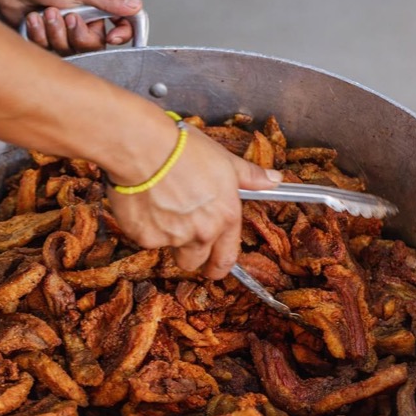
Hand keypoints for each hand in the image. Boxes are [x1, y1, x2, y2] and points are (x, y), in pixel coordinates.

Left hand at [0, 0, 142, 53]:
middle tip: (65, 16)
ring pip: (69, 50)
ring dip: (54, 33)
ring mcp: (62, 30)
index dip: (121, 36)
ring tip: (44, 12)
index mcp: (97, 4)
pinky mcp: (43, 39)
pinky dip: (38, 34)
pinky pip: (47, 50)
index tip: (112, 38)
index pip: (121, 27)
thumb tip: (137, 6)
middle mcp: (83, 19)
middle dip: (77, 35)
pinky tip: (32, 18)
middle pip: (93, 46)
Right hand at [106, 122, 281, 278]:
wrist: (143, 148)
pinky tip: (141, 203)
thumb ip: (249, 177)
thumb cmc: (183, 149)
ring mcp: (172, 238)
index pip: (225, 258)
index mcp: (224, 217)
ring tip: (159, 208)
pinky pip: (144, 239)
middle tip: (180, 234)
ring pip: (168, 250)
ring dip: (165, 238)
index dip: (218, 266)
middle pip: (195, 263)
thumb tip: (274, 180)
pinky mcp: (145, 237)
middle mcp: (202, 233)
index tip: (212, 267)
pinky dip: (142, 226)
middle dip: (188, 254)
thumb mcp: (223, 160)